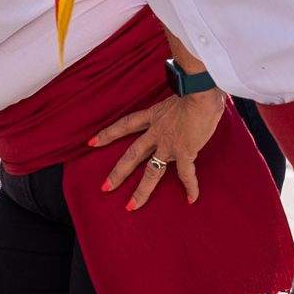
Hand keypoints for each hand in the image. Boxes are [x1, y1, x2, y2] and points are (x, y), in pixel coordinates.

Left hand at [91, 89, 227, 209]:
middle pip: (131, 155)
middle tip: (104, 188)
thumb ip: (178, 102)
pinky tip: (191, 199)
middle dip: (118, 173)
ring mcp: (168, 144)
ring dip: (142, 191)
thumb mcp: (178, 94)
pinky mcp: (185, 151)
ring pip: (151, 172)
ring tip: (131, 206)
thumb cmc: (196, 87)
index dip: (108, 134)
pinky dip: (190, 187)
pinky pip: (186, 174)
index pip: (125, 124)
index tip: (91, 142)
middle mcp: (157, 132)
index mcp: (154, 116)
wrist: (201, 91)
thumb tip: (187, 100)